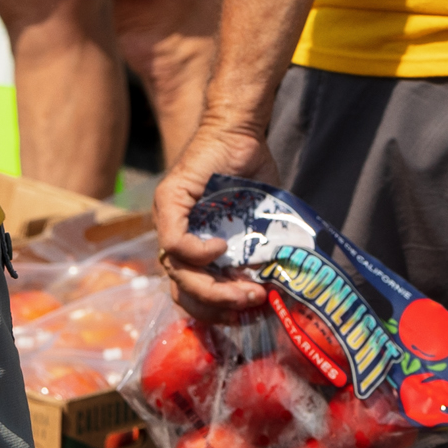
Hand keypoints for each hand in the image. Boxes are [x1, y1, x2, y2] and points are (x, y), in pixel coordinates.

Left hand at [153, 118, 279, 321]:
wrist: (241, 132)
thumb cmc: (251, 175)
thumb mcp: (258, 225)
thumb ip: (259, 254)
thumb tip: (280, 293)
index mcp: (194, 248)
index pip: (191, 295)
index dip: (216, 312)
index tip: (247, 315)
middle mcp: (174, 237)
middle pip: (182, 291)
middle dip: (218, 306)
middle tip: (252, 302)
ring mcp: (167, 219)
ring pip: (176, 272)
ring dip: (212, 287)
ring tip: (245, 287)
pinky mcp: (168, 200)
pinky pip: (175, 241)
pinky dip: (198, 253)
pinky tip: (222, 248)